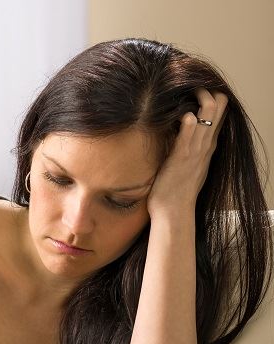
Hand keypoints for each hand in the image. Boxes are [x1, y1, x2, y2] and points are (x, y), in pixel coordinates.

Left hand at [147, 88, 227, 219]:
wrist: (173, 210)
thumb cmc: (175, 188)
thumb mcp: (186, 161)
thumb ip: (187, 144)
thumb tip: (179, 128)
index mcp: (207, 144)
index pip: (220, 111)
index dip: (211, 94)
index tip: (195, 86)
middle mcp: (205, 144)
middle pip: (219, 106)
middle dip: (206, 89)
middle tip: (189, 84)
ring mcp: (196, 150)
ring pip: (208, 115)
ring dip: (198, 98)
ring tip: (186, 90)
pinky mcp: (182, 157)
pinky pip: (189, 134)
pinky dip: (187, 121)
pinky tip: (182, 114)